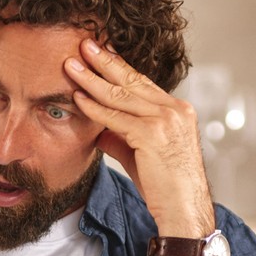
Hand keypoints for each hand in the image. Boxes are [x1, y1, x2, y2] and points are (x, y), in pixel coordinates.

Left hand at [65, 37, 214, 236]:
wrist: (184, 211)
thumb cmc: (166, 189)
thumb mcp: (141, 156)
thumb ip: (121, 138)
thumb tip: (98, 129)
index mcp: (178, 111)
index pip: (143, 83)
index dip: (119, 68)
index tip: (100, 54)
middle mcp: (175, 111)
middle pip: (132, 80)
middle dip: (105, 61)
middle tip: (84, 44)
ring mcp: (166, 120)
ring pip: (121, 94)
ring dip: (92, 78)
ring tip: (72, 65)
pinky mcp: (153, 135)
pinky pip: (116, 117)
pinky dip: (94, 107)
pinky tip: (78, 98)